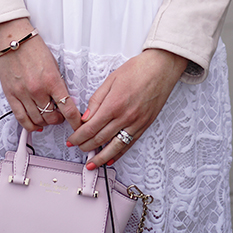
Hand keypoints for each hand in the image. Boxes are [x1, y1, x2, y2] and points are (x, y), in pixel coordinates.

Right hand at [0, 20, 81, 132]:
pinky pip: (21, 118)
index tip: (78, 124)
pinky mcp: (11, 95)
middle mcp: (37, 89)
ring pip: (37, 120)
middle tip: (61, 116)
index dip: (75, 120)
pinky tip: (35, 124)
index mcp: (51, 80)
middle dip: (59, 120)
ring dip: (45, 122)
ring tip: (48, 117)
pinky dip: (30, 125)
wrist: (13, 39)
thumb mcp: (53, 64)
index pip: (67, 108)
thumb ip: (58, 83)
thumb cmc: (33, 48)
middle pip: (52, 117)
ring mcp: (23, 94)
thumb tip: (64, 100)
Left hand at [66, 49, 187, 168]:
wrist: (161, 68)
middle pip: (100, 138)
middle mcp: (125, 117)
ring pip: (115, 146)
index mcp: (114, 104)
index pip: (91, 127)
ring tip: (91, 164)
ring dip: (101, 157)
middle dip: (85, 146)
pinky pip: (129, 144)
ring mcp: (136, 123)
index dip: (78, 136)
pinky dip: (119, 154)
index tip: (71, 140)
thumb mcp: (111, 79)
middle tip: (77, 148)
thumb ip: (97, 99)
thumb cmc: (137, 70)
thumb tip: (86, 116)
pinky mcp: (144, 125)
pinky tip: (111, 158)